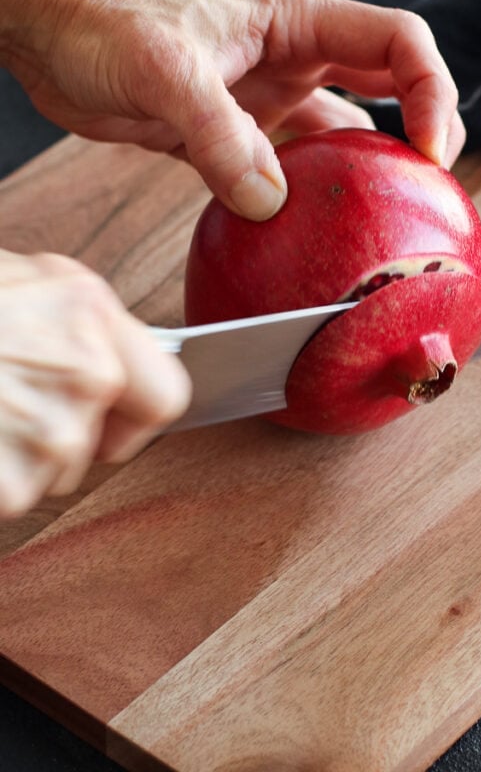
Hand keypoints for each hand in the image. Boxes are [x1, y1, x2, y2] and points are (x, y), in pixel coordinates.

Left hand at [0, 0, 464, 219]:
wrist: (50, 36)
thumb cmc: (101, 23)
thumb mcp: (163, 70)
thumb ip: (219, 134)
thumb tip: (269, 200)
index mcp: (295, 22)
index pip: (398, 42)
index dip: (431, 92)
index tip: (428, 150)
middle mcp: (293, 58)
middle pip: (392, 84)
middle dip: (423, 128)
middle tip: (431, 184)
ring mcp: (268, 96)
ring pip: (345, 131)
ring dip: (370, 168)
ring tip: (386, 213)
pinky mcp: (237, 133)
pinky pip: (293, 167)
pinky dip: (308, 195)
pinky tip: (310, 226)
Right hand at [0, 249, 190, 517]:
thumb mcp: (25, 280)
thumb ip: (84, 321)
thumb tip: (113, 354)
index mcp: (90, 314)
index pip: (169, 393)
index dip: (137, 414)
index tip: (114, 417)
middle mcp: (87, 375)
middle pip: (102, 443)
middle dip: (62, 434)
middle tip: (6, 401)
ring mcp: (50, 434)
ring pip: (55, 473)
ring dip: (18, 456)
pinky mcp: (10, 486)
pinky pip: (13, 497)